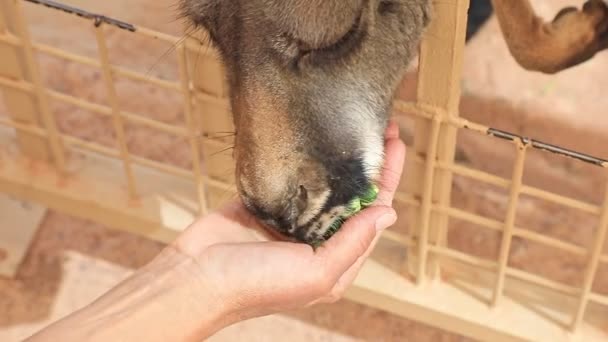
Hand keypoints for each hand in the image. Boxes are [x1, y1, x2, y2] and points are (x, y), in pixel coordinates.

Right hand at [171, 120, 405, 329]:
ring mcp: (292, 221)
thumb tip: (387, 213)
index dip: (388, 179)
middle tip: (383, 126)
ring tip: (356, 126)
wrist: (194, 278)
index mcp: (336, 261)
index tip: (396, 144)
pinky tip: (319, 137)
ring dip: (342, 157)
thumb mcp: (315, 273)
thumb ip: (353, 244)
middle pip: (353, 195)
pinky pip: (294, 178)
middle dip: (370, 163)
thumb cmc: (254, 286)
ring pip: (327, 184)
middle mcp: (318, 240)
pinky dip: (308, 159)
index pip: (373, 214)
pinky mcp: (267, 204)